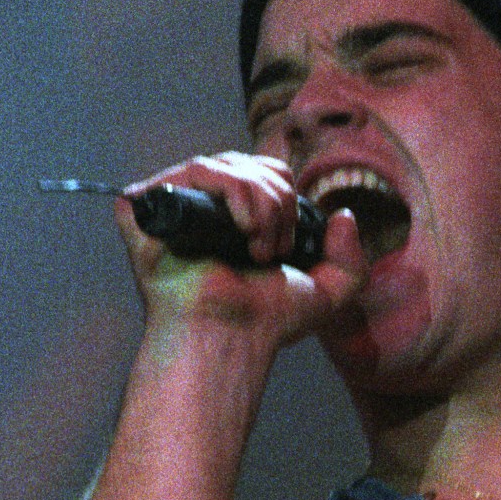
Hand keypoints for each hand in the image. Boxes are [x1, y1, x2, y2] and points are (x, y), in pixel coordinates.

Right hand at [116, 150, 365, 353]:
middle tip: (272, 253)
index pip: (266, 170)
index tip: (288, 244)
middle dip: (278, 205)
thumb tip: (344, 216)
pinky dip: (231, 191)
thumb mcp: (328, 294)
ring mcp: (174, 203)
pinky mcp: (149, 206)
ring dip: (260, 205)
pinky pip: (197, 170)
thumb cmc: (267, 322)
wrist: (233, 336)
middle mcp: (203, 205)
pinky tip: (239, 229)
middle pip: (251, 163)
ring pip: (229, 165)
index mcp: (235, 215)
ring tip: (258, 250)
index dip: (287, 196)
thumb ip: (351, 260)